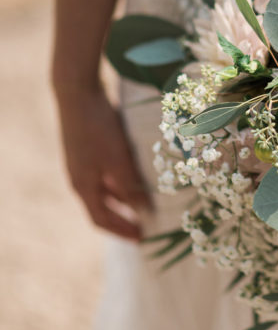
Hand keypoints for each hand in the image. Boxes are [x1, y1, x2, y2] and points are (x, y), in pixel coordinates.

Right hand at [54, 84, 150, 239]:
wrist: (78, 91)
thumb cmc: (99, 128)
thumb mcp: (118, 160)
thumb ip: (130, 187)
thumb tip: (144, 212)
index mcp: (82, 185)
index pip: (102, 219)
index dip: (122, 230)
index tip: (142, 238)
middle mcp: (79, 177)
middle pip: (102, 206)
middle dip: (124, 217)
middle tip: (146, 224)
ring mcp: (81, 162)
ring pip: (104, 189)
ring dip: (124, 198)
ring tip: (146, 203)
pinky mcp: (87, 147)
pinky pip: (105, 173)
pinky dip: (120, 180)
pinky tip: (136, 175)